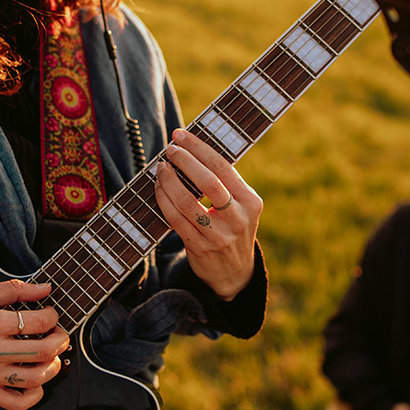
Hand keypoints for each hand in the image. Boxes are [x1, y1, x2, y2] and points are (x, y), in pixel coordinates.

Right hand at [0, 279, 69, 409]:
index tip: (50, 314)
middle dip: (60, 341)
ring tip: (51, 357)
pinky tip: (34, 383)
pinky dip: (34, 396)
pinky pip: (17, 403)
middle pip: (43, 351)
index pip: (38, 322)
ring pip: (35, 379)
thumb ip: (9, 290)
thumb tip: (41, 288)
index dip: (52, 316)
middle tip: (59, 335)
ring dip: (52, 368)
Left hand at [153, 128, 262, 299]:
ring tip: (161, 168)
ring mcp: (218, 235)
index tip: (181, 135)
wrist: (235, 274)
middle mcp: (238, 218)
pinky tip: (159, 188)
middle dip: (185, 161)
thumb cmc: (233, 229)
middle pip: (208, 182)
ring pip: (187, 202)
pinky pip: (176, 219)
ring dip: (169, 181)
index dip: (199, 148)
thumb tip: (191, 150)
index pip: (223, 167)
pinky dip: (164, 200)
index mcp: (250, 201)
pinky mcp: (199, 248)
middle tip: (170, 150)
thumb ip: (224, 184)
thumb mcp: (241, 207)